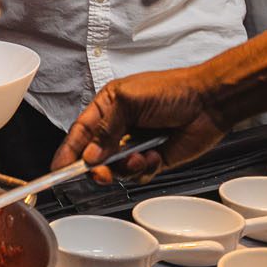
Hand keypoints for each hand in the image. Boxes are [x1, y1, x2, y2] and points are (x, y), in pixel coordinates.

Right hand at [53, 64, 229, 183]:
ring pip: (117, 169)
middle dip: (98, 167)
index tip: (58, 169)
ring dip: (126, 167)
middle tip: (101, 174)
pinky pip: (139, 175)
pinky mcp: (153, 159)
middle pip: (95, 156)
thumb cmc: (172, 90)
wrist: (209, 103)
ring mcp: (136, 145)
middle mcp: (119, 127)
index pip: (80, 132)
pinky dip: (146, 168)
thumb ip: (106, 129)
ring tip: (139, 157)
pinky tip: (155, 154)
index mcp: (108, 107)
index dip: (68, 151)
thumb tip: (90, 154)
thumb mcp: (129, 101)